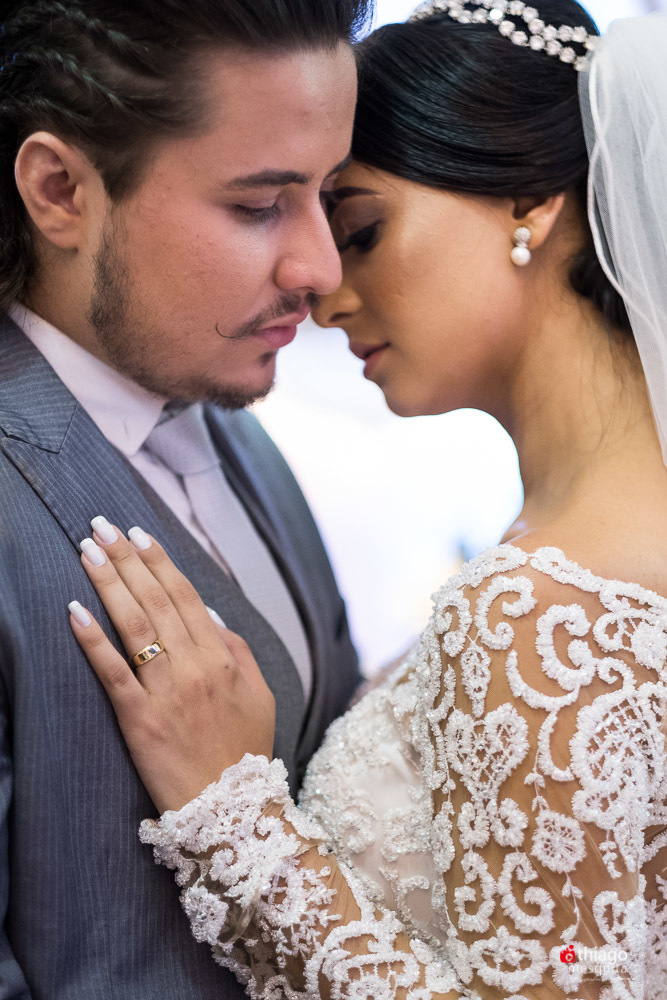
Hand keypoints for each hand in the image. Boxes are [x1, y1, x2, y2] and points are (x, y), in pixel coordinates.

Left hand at [68, 517, 275, 813]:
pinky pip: (112, 672)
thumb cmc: (245, 752)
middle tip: (101, 525)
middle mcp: (195, 666)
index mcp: (224, 657)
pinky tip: (73, 611)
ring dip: (107, 582)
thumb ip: (238, 651)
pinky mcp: (139, 720)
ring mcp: (166, 692)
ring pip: (134, 625)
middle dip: (126, 558)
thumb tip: (209, 616)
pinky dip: (92, 639)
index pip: (185, 595)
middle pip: (155, 600)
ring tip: (87, 550)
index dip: (159, 561)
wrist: (233, 812)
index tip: (138, 534)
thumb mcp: (260, 695)